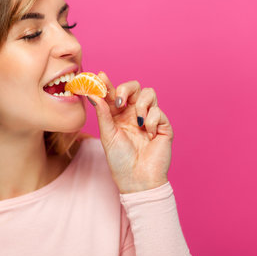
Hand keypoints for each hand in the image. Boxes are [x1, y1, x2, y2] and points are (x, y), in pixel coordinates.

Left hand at [87, 71, 173, 192]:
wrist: (137, 179)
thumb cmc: (120, 160)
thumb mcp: (107, 135)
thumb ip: (102, 113)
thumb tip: (93, 93)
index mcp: (119, 115)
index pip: (114, 93)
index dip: (108, 84)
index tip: (100, 76)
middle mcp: (134, 113)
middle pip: (134, 87)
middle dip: (127, 89)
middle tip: (120, 103)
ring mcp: (150, 118)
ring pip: (149, 93)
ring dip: (142, 105)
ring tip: (138, 122)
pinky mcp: (163, 125)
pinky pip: (159, 111)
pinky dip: (152, 121)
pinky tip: (149, 135)